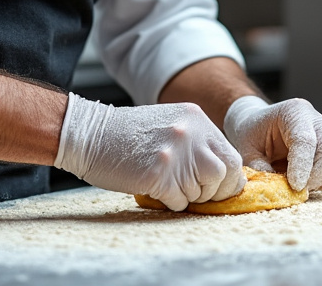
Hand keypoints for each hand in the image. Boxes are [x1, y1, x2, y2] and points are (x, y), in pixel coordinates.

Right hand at [53, 93, 245, 210]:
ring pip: (203, 192)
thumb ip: (197, 142)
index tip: (218, 187)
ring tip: (169, 186)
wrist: (89, 134)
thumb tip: (222, 172)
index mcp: (196, 119)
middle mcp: (190, 133)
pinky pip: (180, 202)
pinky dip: (171, 203)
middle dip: (216, 191)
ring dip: (189, 197)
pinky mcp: (158, 174)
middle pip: (225, 174)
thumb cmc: (127, 134)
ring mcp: (175, 153)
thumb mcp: (170, 125)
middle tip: (198, 194)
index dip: (229, 178)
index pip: (232, 156)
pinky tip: (156, 190)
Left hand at [223, 96, 321, 191]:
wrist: (260, 125)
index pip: (305, 139)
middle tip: (298, 189)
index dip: (302, 165)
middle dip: (317, 174)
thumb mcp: (247, 148)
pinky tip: (308, 183)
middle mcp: (316, 119)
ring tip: (301, 186)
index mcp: (294, 112)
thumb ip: (258, 166)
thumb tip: (274, 189)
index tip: (295, 186)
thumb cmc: (253, 133)